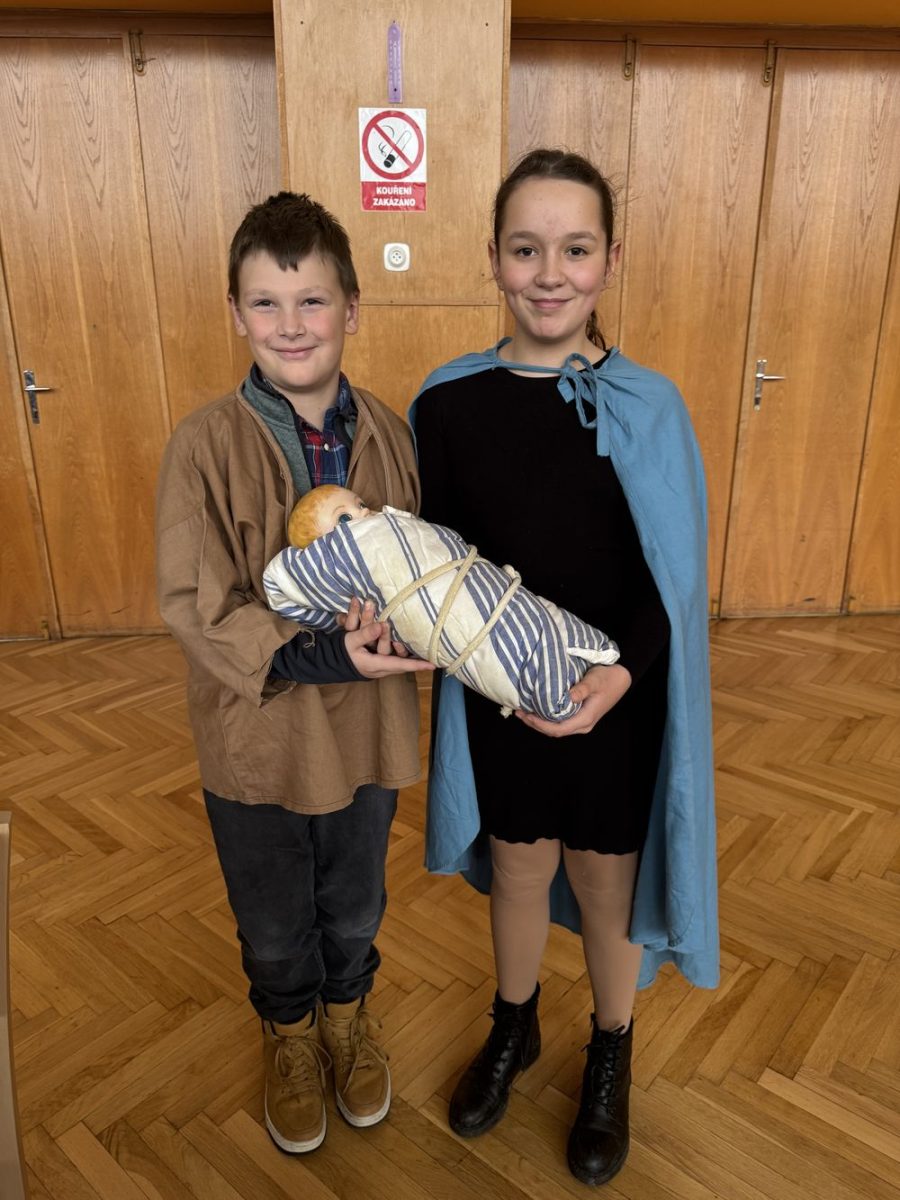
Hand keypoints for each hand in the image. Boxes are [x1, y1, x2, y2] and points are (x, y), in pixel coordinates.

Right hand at [342, 599, 433, 678]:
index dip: (417, 665)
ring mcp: (379, 669)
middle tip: (430, 660)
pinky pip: (394, 663)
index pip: (400, 664)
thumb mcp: (350, 640)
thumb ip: (365, 633)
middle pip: (402, 665)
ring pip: (398, 664)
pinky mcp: (377, 665)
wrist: (331, 661)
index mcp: (375, 664)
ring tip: (423, 658)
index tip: (433, 665)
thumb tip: (381, 625)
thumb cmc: (341, 651)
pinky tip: (412, 657)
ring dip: (409, 659)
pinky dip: (403, 660)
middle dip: (416, 662)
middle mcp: (380, 669)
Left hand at [514, 664, 631, 736]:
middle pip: (554, 731)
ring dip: (538, 721)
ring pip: (555, 728)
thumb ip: (582, 689)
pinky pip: (559, 722)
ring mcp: (581, 722)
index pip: (558, 729)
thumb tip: (568, 697)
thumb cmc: (607, 678)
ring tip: (522, 711)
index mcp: (585, 719)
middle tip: (517, 712)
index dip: (540, 724)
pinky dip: (545, 717)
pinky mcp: (579, 716)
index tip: (526, 714)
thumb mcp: (594, 681)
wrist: (620, 679)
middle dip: (534, 724)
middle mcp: (582, 725)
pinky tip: (536, 709)